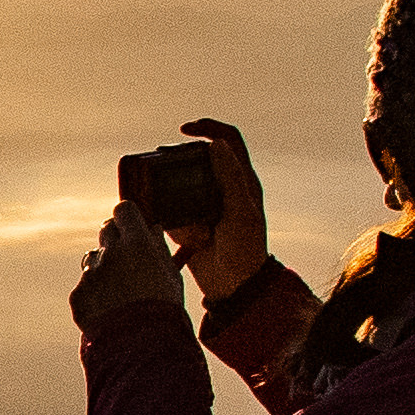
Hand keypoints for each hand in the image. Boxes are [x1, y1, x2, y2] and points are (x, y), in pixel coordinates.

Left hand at [71, 200, 182, 332]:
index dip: (128, 218)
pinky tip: (110, 311)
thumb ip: (160, 249)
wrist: (140, 349)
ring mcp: (91, 274)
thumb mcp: (171, 278)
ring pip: (94, 259)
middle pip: (107, 230)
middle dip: (116, 240)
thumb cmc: (163, 313)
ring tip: (122, 293)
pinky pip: (85, 286)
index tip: (132, 227)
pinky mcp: (78, 295)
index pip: (124, 210)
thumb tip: (152, 230)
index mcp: (137, 245)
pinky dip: (94, 294)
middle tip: (128, 259)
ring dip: (105, 268)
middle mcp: (110, 254)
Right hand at [170, 116, 267, 304]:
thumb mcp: (241, 212)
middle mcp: (220, 188)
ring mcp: (202, 205)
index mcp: (241, 179)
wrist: (234, 287)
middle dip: (180, 170)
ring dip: (177, 204)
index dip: (207, 128)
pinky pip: (168, 213)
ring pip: (177, 187)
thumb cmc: (246, 249)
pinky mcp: (186, 223)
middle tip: (172, 181)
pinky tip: (189, 242)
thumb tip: (217, 143)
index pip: (227, 140)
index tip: (185, 129)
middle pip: (193, 161)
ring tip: (196, 230)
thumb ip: (230, 178)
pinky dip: (172, 224)